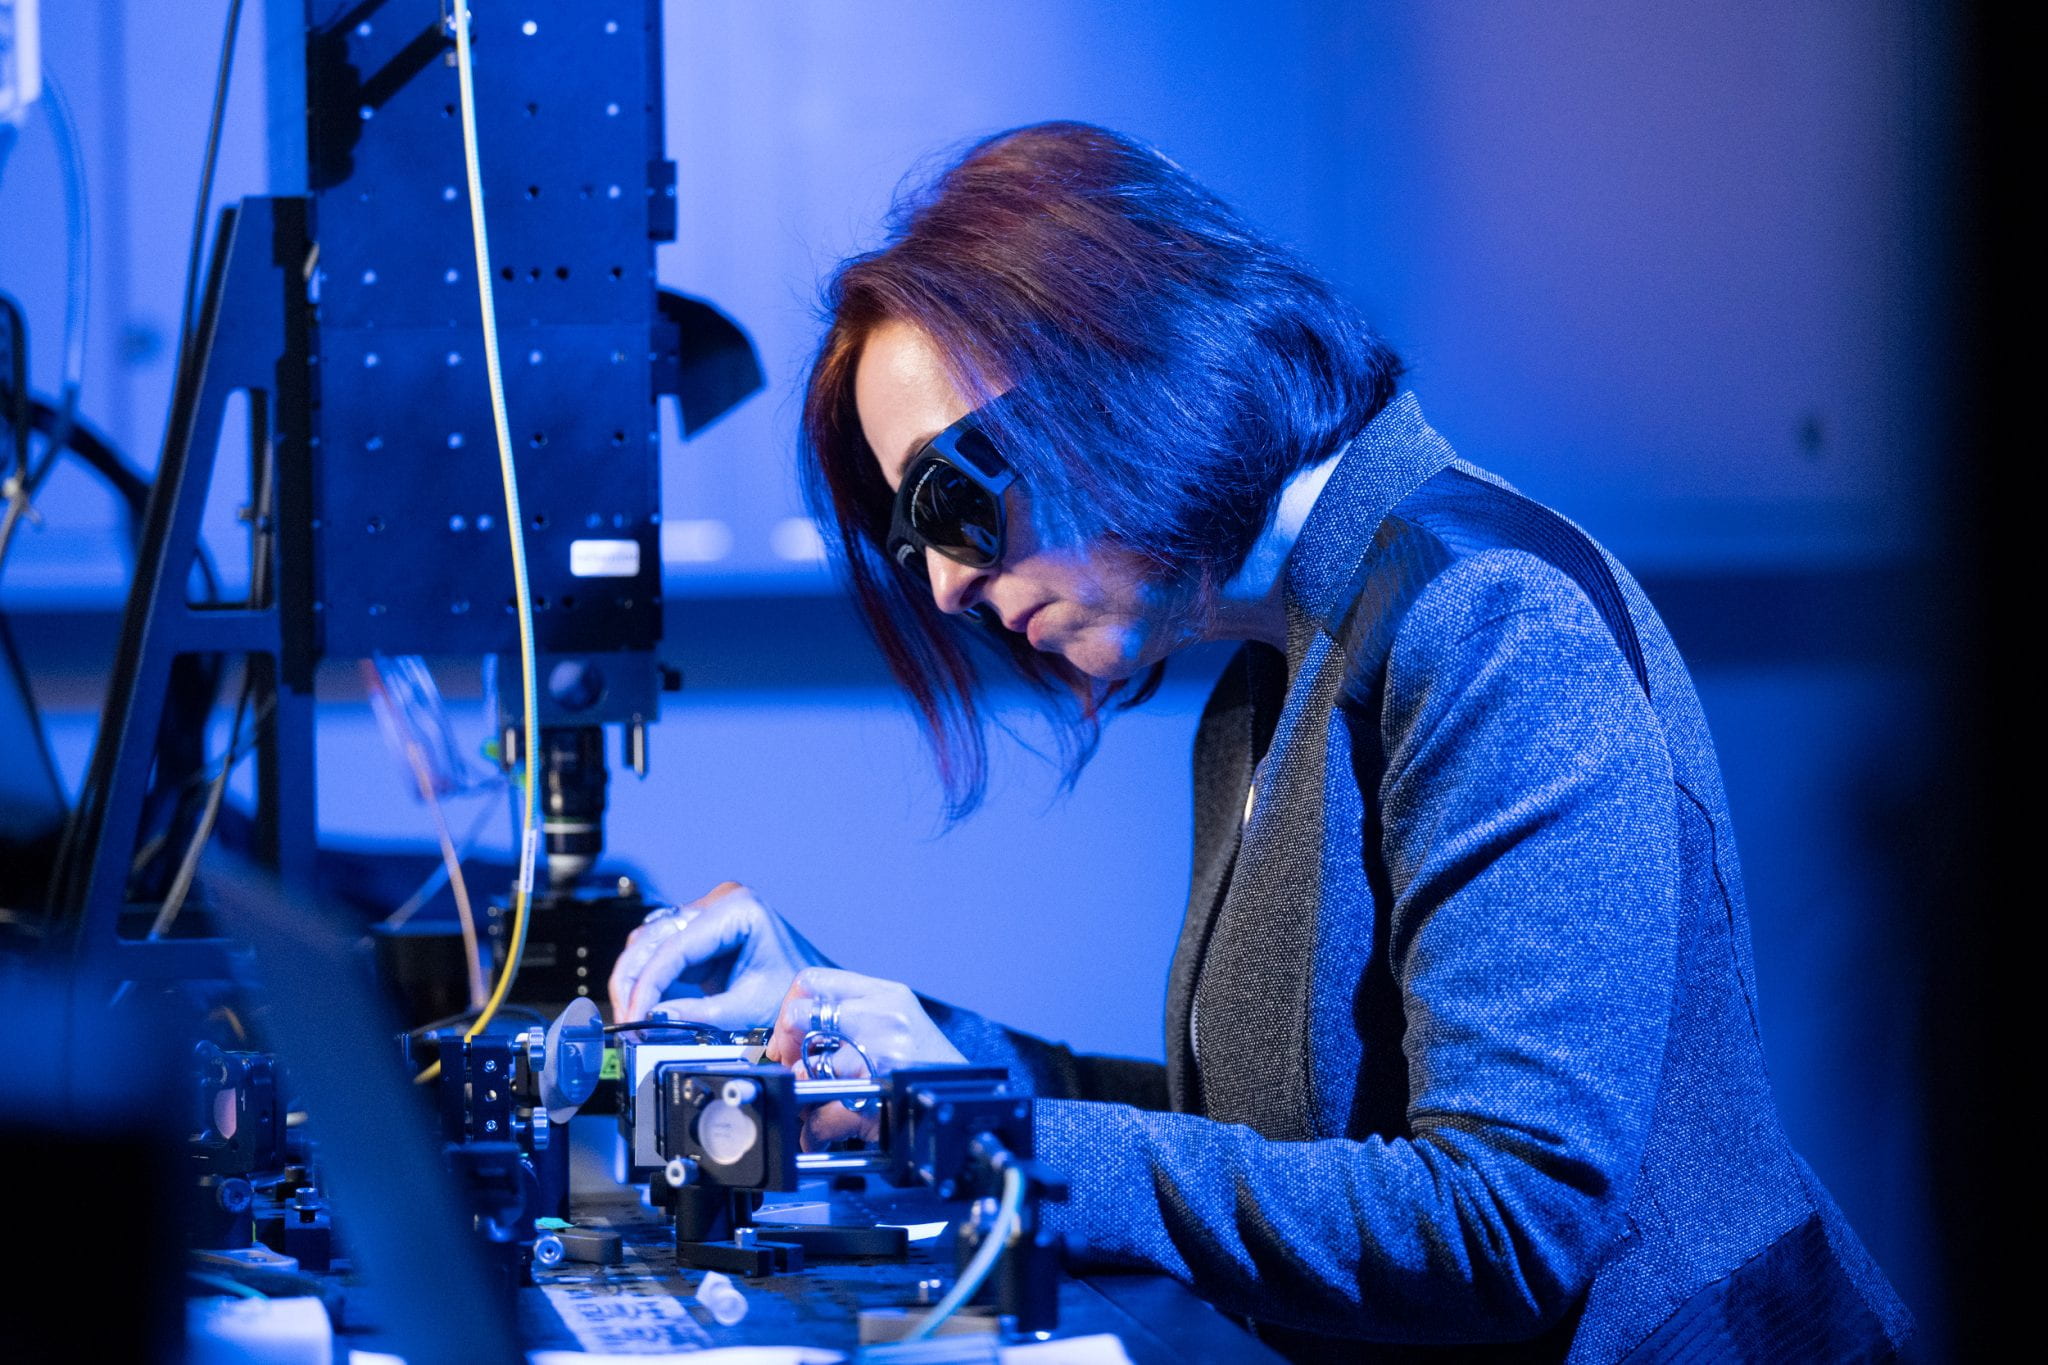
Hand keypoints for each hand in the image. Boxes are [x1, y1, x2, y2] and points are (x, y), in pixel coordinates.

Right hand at [607, 882, 832, 1026]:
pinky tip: (641, 1006)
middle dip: (634, 982)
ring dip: (635, 980)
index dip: (648, 984)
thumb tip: (652, 1018)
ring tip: (631, 1017)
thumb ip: (700, 1015)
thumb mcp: (749, 1009)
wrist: (814, 993)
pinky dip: (648, 980)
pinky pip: (661, 953)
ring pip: (649, 943)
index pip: (675, 946)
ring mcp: (707, 916)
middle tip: (626, 1020)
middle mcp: (718, 903)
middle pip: (653, 938)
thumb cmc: (794, 993)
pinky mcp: (699, 935)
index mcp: (738, 908)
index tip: (634, 1015)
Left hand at [765, 967, 967, 1146]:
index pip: (812, 981)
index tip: (791, 1036)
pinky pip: (823, 1113)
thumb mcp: (895, 1023)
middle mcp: (882, 1016)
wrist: (963, 1098)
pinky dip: (814, 1129)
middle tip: (793, 1069)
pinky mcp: (879, 1090)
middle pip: (799, 1015)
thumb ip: (851, 1018)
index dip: (789, 1010)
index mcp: (884, 994)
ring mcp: (882, 1051)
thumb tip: (794, 1036)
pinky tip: (821, 1133)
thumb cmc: (927, 1066)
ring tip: (810, 1106)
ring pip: (804, 1069)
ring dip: (800, 1094)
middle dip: (785, 1048)